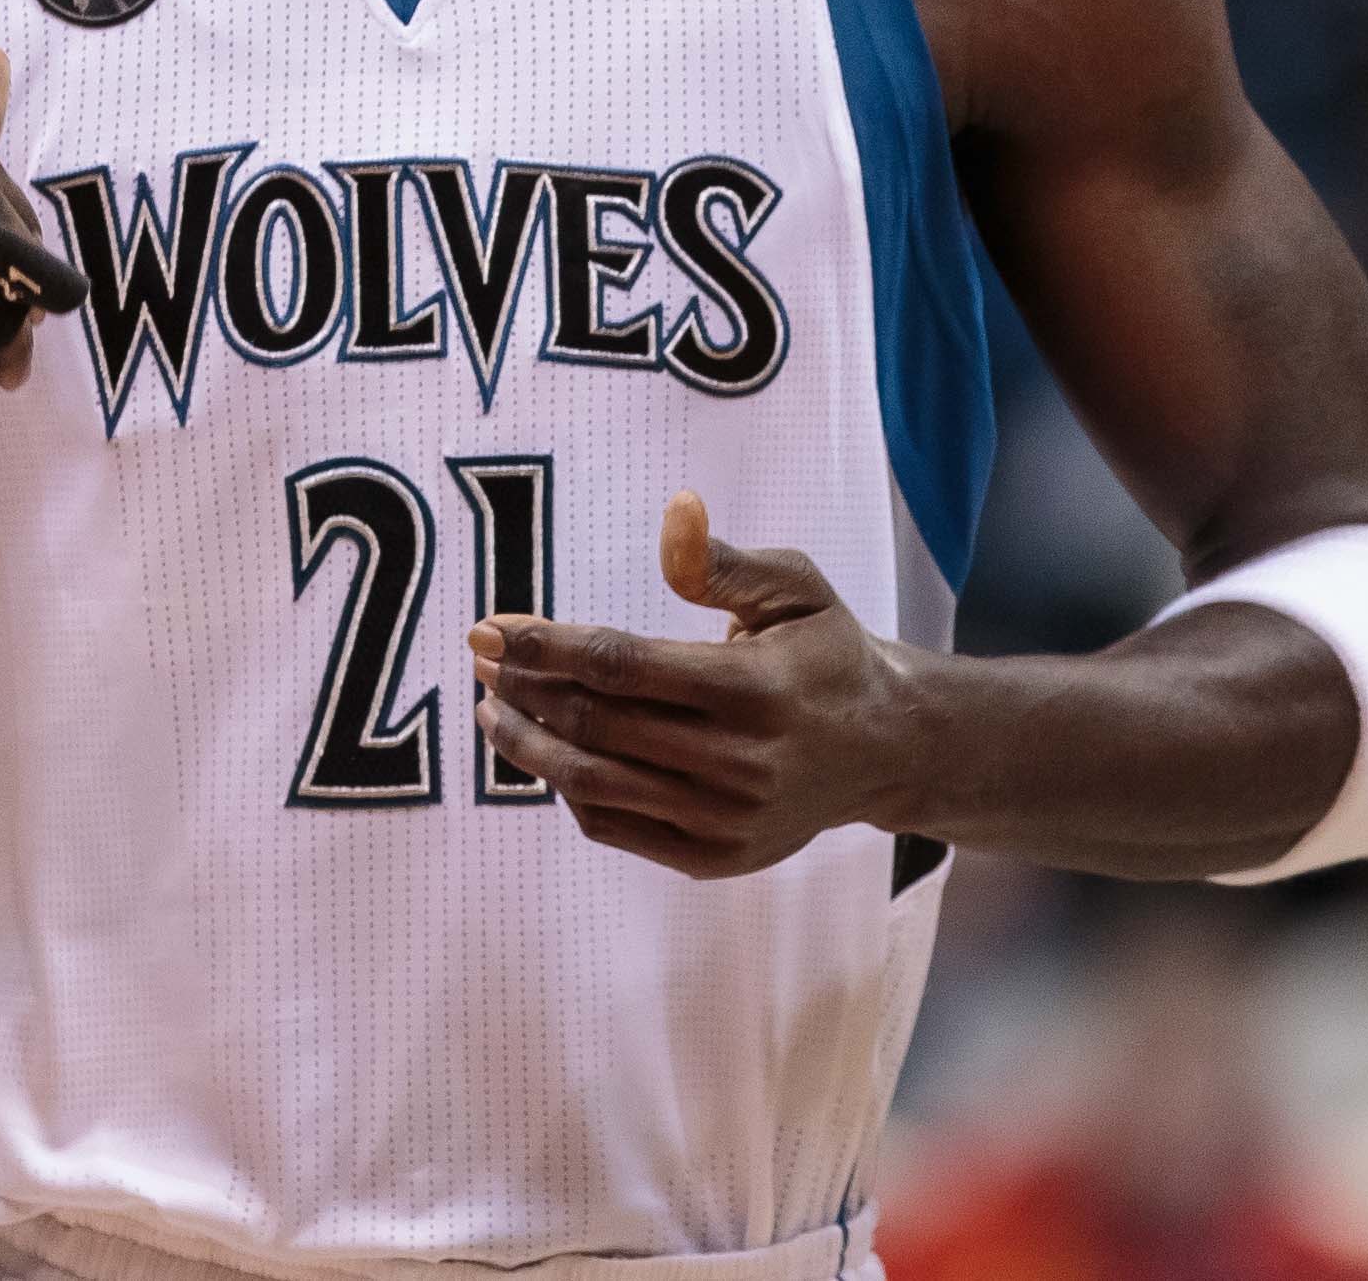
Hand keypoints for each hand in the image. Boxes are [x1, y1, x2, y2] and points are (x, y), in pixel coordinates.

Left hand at [470, 492, 924, 878]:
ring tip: (492, 710)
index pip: (622, 665)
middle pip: (597, 725)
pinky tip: (548, 753)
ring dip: (529, 745)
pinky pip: (615, 826)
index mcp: (754, 688)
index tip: (490, 628)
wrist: (885, 748)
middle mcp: (739, 762)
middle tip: (482, 661)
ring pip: (594, 783)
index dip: (546, 646)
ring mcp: (725, 821)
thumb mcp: (796, 588)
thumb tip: (674, 510)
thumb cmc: (827, 653)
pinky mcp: (715, 858)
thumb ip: (724, 561)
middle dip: (525, 690)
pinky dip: (570, 791)